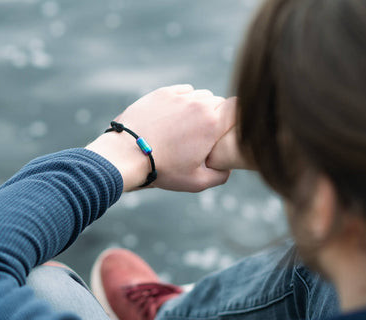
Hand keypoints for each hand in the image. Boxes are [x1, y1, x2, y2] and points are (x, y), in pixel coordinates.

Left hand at [86, 85, 234, 191]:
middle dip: (217, 117)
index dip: (238, 119)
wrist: (127, 155)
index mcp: (212, 123)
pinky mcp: (163, 92)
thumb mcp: (197, 182)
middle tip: (205, 136)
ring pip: (201, 96)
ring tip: (187, 129)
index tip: (229, 131)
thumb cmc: (163, 169)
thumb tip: (227, 167)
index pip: (239, 108)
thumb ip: (220, 175)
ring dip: (200, 109)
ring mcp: (179, 95)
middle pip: (220, 103)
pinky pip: (183, 92)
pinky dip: (184, 102)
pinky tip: (174, 119)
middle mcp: (199, 103)